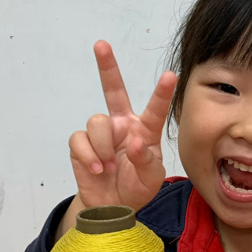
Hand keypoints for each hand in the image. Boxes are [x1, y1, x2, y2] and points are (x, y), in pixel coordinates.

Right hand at [67, 41, 176, 212]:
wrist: (113, 206)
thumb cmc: (137, 186)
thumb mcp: (151, 177)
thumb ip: (146, 159)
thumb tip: (133, 143)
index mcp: (144, 129)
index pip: (155, 108)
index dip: (162, 92)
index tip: (171, 75)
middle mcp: (122, 124)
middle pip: (113, 89)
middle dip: (106, 66)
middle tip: (101, 44)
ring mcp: (102, 133)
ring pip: (97, 121)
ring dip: (104, 146)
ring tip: (110, 166)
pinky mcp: (81, 144)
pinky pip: (80, 140)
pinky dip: (89, 156)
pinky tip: (97, 169)